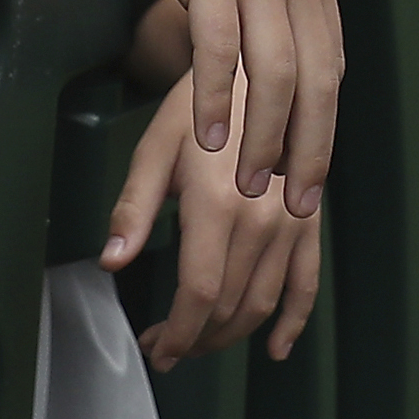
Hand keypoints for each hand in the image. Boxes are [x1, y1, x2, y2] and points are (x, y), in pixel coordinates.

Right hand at [101, 0, 340, 213]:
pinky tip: (207, 138)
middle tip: (289, 206)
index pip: (332, 68)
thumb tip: (274, 62)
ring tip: (246, 185)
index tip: (310, 181)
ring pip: (274, 74)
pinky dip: (217, 100)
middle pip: (315, 81)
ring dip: (263, 138)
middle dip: (304, 150)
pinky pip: (220, 48)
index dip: (322, 131)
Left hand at [106, 73, 323, 365]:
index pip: (198, 292)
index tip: (156, 348)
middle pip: (228, 305)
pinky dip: (293, 322)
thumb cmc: (199, 107)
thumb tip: (110, 262)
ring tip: (199, 343)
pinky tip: (274, 347)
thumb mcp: (155, 149)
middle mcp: (261, 219)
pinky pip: (306, 283)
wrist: (257, 70)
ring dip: (229, 336)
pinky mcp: (309, 221)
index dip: (176, 332)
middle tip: (166, 346)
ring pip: (262, 303)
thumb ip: (133, 210)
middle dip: (195, 339)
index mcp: (217, 203)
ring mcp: (291, 223)